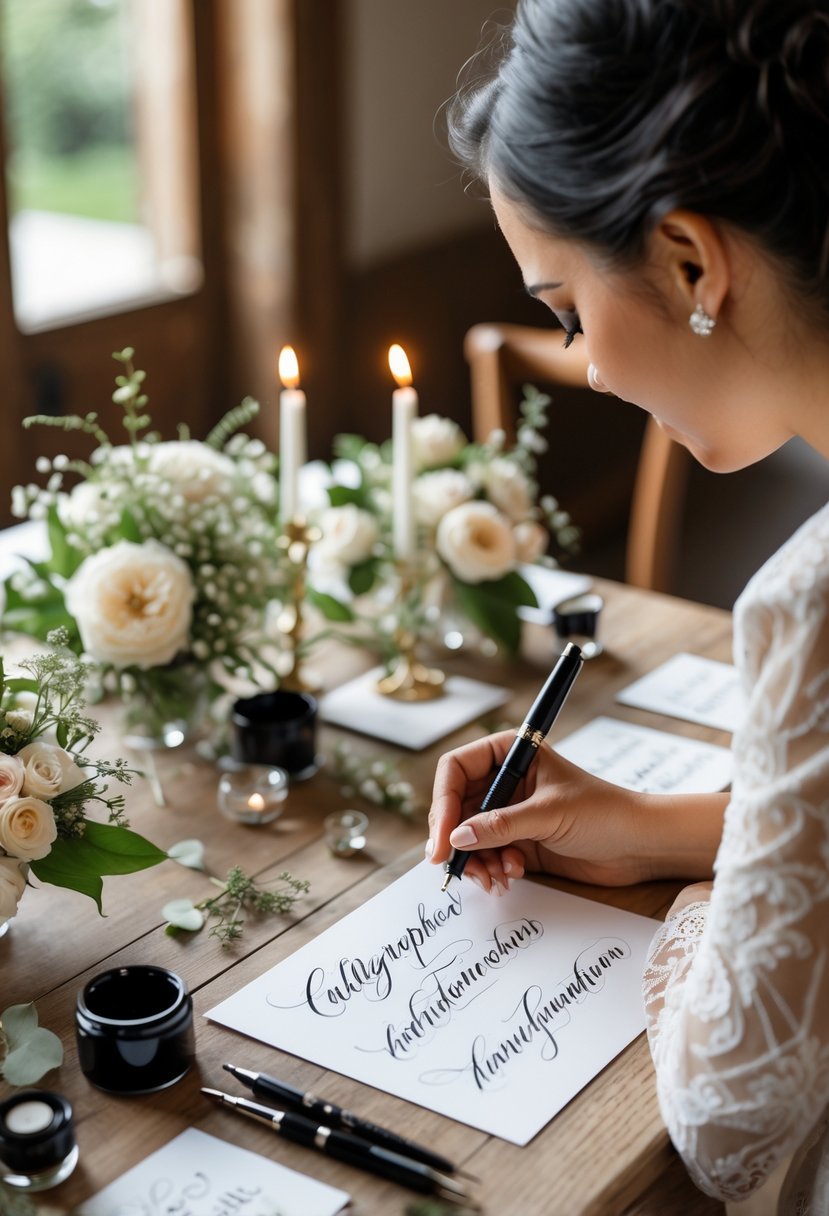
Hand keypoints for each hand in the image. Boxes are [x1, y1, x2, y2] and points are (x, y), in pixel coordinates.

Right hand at [428, 730, 654, 892]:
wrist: (639, 845)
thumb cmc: (603, 813)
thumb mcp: (548, 814)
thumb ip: (501, 825)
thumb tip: (456, 839)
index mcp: (511, 753)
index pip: (456, 769)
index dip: (443, 803)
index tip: (442, 839)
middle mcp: (505, 780)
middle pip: (456, 807)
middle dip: (455, 840)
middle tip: (454, 869)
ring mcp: (509, 812)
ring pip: (467, 836)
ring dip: (475, 861)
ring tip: (495, 879)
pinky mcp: (517, 841)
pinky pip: (486, 855)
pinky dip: (491, 869)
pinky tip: (511, 877)